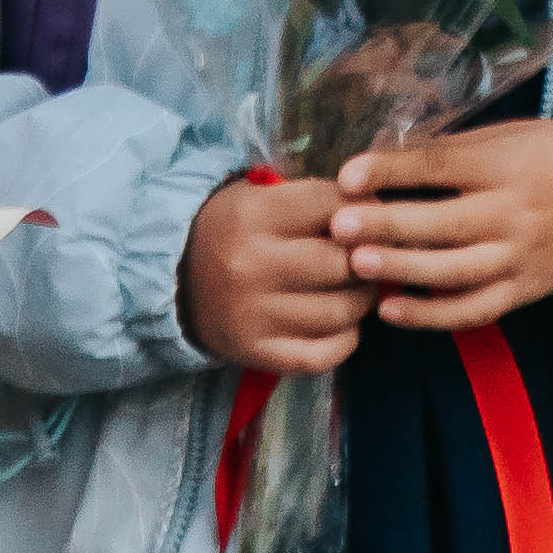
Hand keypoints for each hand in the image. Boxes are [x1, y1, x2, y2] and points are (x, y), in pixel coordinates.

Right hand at [177, 167, 373, 374]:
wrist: (173, 277)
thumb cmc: (231, 230)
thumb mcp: (258, 197)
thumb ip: (314, 200)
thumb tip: (379, 210)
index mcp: (252, 217)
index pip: (331, 206)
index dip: (363, 208)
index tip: (370, 216)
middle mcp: (251, 266)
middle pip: (342, 263)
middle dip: (369, 260)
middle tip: (372, 259)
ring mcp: (252, 315)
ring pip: (340, 312)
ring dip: (362, 301)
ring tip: (358, 289)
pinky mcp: (254, 352)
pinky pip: (321, 355)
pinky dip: (345, 341)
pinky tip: (342, 325)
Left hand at [330, 115, 552, 334]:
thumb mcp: (508, 138)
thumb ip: (451, 152)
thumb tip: (381, 159)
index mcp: (505, 165)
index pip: (440, 167)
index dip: (391, 171)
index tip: (346, 175)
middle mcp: (513, 213)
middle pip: (442, 223)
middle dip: (386, 225)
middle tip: (339, 226)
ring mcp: (520, 256)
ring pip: (454, 271)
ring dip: (402, 270)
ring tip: (356, 265)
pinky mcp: (525, 289)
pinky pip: (475, 309)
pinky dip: (433, 315)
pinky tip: (392, 311)